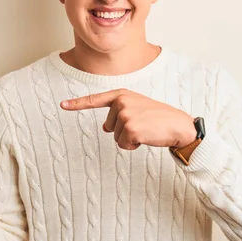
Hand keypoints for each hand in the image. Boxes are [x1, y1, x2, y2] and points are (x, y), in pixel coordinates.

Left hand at [61, 89, 195, 150]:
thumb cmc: (159, 118)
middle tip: (143, 125)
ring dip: (130, 139)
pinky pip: (123, 145)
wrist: (179, 125)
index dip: (77, 104)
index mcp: (122, 94)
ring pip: (116, 137)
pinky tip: (146, 138)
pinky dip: (133, 146)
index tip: (62, 105)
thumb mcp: (138, 109)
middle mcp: (121, 102)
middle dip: (124, 131)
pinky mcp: (130, 128)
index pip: (95, 100)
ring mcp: (125, 114)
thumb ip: (119, 114)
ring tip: (146, 130)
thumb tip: (105, 128)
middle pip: (108, 126)